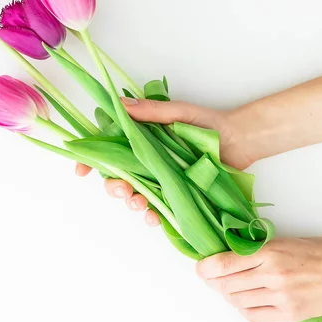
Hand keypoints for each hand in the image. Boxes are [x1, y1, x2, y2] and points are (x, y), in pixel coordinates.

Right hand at [76, 97, 253, 224]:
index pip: (109, 151)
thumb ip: (150, 112)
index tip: (81, 170)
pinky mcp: (176, 195)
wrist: (239, 141)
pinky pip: (158, 210)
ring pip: (135, 196)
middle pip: (117, 178)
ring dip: (131, 203)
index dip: (91, 161)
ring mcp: (161, 180)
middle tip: (121, 189)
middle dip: (113, 187)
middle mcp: (147, 162)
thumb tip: (119, 104)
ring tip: (139, 203)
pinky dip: (151, 216)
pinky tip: (153, 217)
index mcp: (142, 140)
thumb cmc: (208, 124)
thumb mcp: (178, 113)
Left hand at [196, 237, 321, 321]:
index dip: (206, 268)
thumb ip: (259, 249)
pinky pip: (254, 316)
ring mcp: (281, 298)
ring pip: (237, 301)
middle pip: (227, 285)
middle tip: (212, 278)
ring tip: (233, 287)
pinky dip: (244, 309)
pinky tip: (247, 300)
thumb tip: (229, 256)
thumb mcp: (287, 240)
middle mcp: (273, 275)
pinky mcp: (289, 315)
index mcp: (271, 252)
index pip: (225, 264)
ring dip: (229, 295)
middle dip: (214, 282)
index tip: (200, 268)